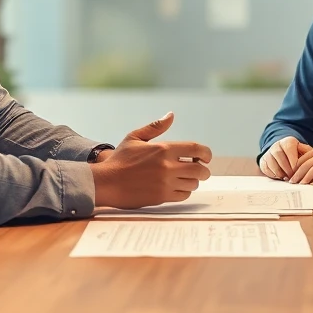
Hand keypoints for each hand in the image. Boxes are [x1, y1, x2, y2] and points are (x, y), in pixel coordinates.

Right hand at [91, 112, 210, 208]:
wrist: (106, 182)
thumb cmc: (120, 159)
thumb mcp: (134, 137)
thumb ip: (155, 127)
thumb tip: (171, 115)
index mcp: (163, 149)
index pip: (196, 149)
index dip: (206, 153)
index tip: (206, 157)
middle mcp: (168, 166)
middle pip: (200, 169)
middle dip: (204, 170)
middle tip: (200, 170)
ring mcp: (166, 183)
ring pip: (193, 184)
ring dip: (193, 181)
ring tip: (186, 178)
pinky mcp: (162, 197)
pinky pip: (183, 195)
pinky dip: (184, 191)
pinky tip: (177, 187)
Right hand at [259, 137, 311, 179]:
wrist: (284, 154)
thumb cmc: (297, 155)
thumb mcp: (305, 152)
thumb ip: (309, 155)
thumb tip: (312, 161)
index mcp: (288, 141)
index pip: (289, 149)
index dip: (294, 161)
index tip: (299, 170)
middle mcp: (276, 145)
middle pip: (279, 156)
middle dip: (287, 169)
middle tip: (294, 178)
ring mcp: (268, 153)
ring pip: (272, 163)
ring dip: (281, 173)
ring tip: (288, 178)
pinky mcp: (263, 161)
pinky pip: (267, 169)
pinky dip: (274, 174)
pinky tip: (281, 177)